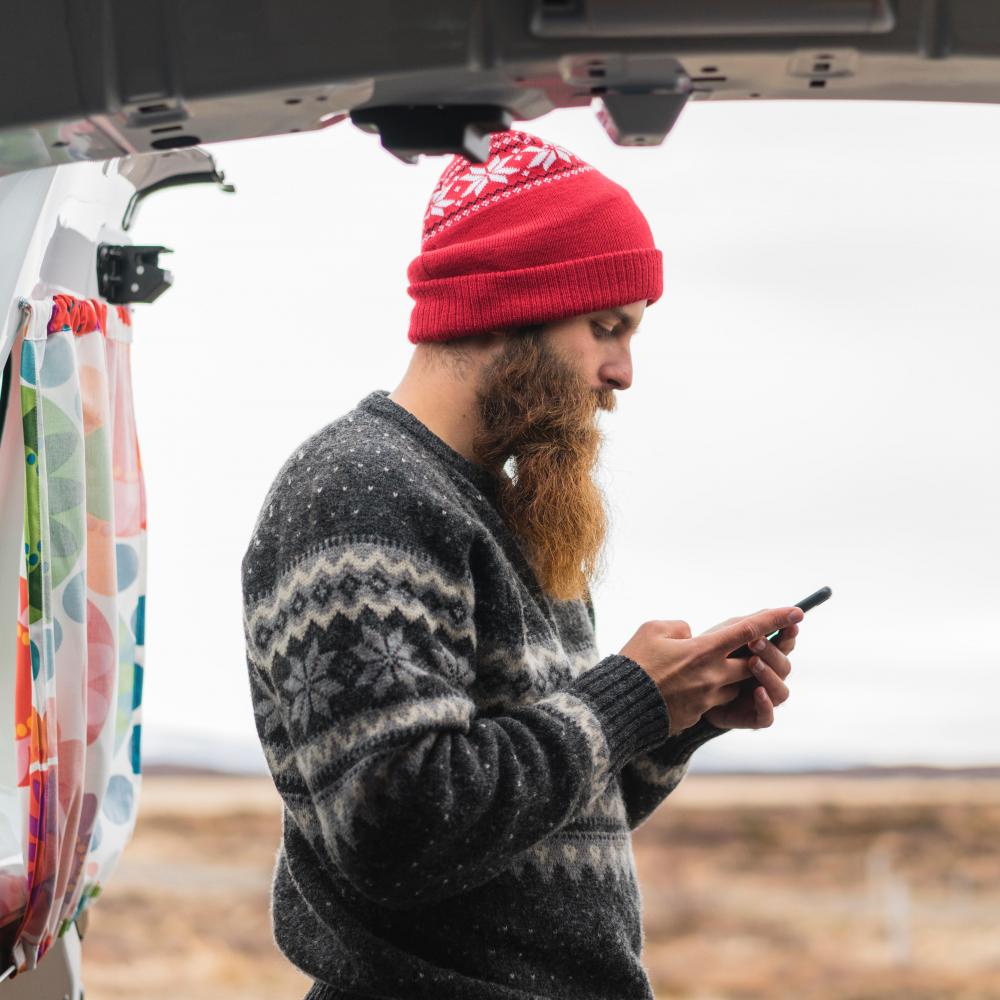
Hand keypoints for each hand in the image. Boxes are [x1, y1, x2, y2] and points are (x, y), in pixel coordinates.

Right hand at [619, 606, 801, 734]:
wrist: (619, 706)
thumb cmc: (633, 663)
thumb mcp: (652, 630)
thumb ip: (679, 627)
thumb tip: (692, 635)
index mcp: (703, 651)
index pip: (748, 630)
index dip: (773, 619)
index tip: (796, 611)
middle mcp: (712, 676)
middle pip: (750, 664)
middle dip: (752, 656)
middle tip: (745, 647)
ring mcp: (707, 699)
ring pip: (733, 685)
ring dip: (725, 675)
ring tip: (697, 670)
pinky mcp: (697, 715)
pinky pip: (711, 701)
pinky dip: (703, 692)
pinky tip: (678, 688)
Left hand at [698, 609, 797, 730]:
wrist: (681, 686)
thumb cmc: (705, 656)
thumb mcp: (724, 635)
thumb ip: (747, 624)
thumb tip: (774, 610)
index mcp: (765, 656)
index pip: (785, 645)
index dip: (789, 635)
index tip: (790, 623)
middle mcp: (768, 677)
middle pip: (785, 666)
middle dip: (772, 652)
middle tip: (754, 641)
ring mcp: (762, 699)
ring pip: (781, 692)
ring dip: (769, 675)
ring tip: (752, 662)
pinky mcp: (751, 718)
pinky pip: (767, 717)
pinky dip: (765, 704)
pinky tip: (757, 692)